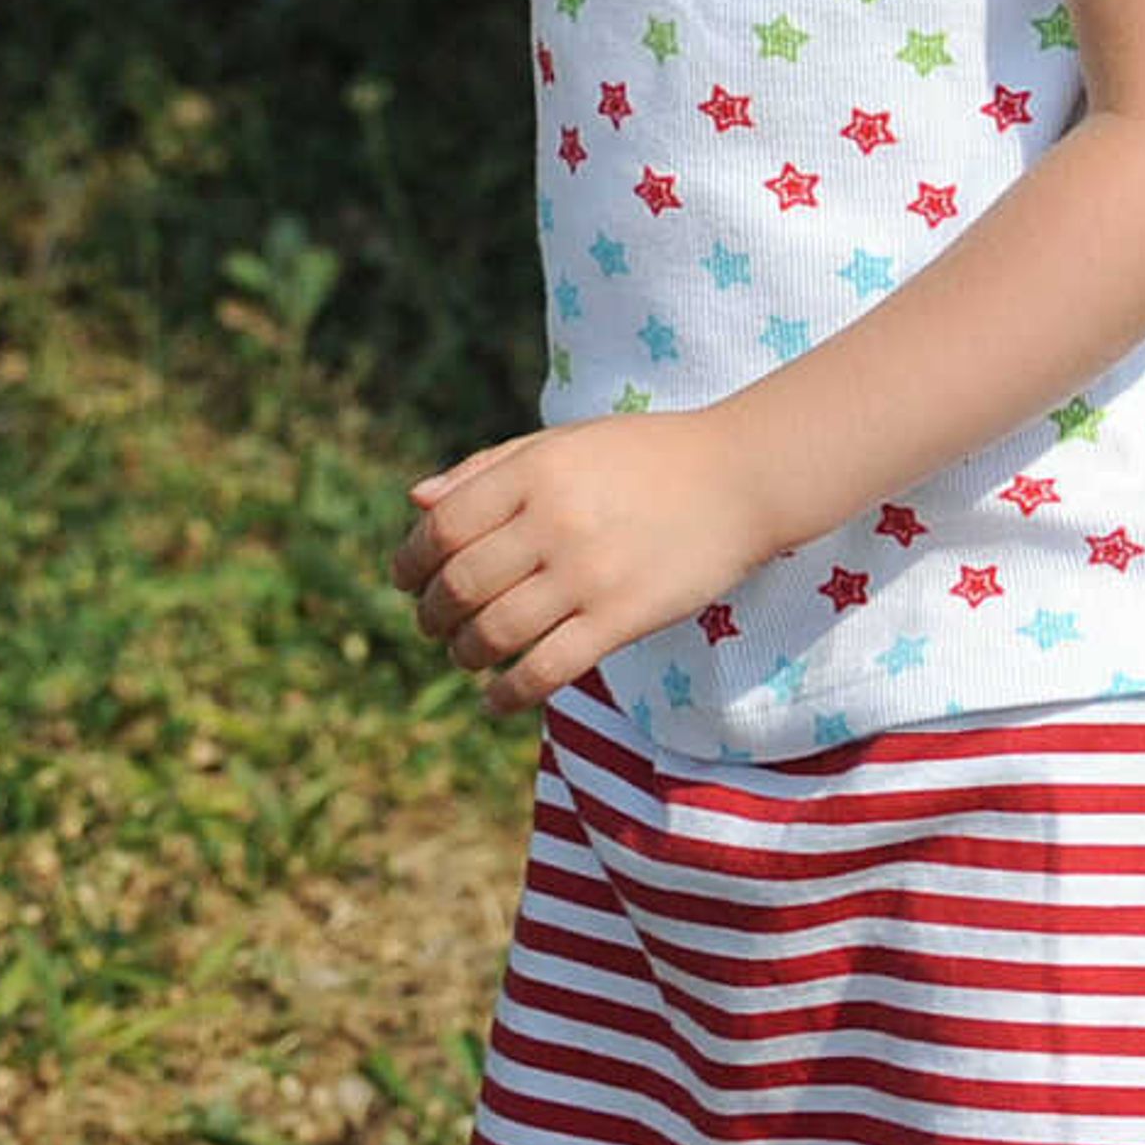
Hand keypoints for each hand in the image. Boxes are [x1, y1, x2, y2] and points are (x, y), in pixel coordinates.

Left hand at [389, 409, 780, 713]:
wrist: (740, 478)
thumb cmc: (643, 457)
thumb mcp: (560, 444)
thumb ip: (485, 469)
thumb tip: (415, 501)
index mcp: (532, 472)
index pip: (444, 525)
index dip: (411, 559)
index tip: (404, 579)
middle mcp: (553, 521)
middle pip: (461, 582)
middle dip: (431, 613)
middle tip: (430, 624)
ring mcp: (588, 572)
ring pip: (496, 630)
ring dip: (464, 652)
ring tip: (463, 656)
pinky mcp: (623, 617)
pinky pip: (549, 667)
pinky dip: (510, 693)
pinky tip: (495, 701)